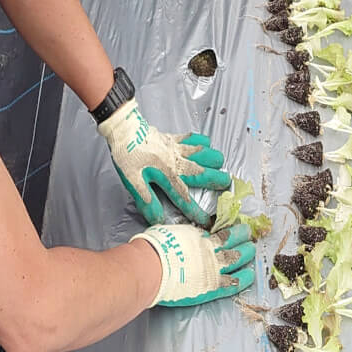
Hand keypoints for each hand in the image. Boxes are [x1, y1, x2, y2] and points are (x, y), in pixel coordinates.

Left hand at [98, 99, 230, 225]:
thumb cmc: (127, 156)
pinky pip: (194, 138)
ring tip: (220, 165)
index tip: (206, 221)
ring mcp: (178, 149)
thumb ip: (148, 201)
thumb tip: (159, 219)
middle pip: (205, 173)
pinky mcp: (174, 138)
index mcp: (167, 177)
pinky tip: (206, 144)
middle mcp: (177, 163)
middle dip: (218, 181)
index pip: (185, 199)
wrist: (125, 130)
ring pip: (205, 154)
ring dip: (214, 160)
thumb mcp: (133, 183)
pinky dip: (202, 141)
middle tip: (226, 186)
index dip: (197, 212)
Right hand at [134, 223, 256, 306]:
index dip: (232, 231)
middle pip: (232, 244)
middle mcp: (209, 251)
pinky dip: (242, 279)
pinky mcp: (211, 287)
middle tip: (250, 237)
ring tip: (252, 252)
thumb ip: (180, 234)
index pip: (221, 233)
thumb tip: (179, 234)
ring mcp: (212, 269)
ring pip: (235, 260)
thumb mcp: (168, 232)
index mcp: (199, 237)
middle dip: (243, 240)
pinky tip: (249, 276)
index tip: (238, 229)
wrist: (151, 267)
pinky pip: (231, 284)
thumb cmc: (154, 248)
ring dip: (246, 256)